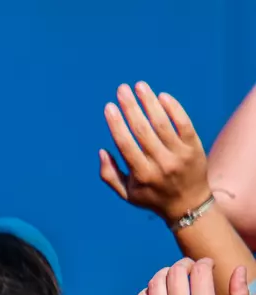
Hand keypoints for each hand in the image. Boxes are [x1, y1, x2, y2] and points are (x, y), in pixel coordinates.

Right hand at [100, 83, 210, 223]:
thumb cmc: (152, 197)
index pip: (126, 145)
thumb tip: (102, 150)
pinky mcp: (195, 148)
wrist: (189, 204)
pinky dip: (173, 108)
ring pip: (163, 123)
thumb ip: (109, 174)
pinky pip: (184, 123)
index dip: (117, 124)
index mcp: (142, 175)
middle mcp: (162, 164)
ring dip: (150, 102)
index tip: (109, 107)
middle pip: (143, 130)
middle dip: (131, 107)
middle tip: (122, 89)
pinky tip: (162, 96)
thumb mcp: (126, 194)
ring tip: (140, 86)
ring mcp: (180, 155)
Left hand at [134, 258, 248, 294]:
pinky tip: (157, 293)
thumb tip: (238, 269)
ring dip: (164, 274)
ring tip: (174, 276)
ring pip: (154, 285)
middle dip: (184, 265)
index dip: (205, 263)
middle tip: (191, 268)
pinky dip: (147, 292)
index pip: (199, 273)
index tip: (208, 265)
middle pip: (174, 275)